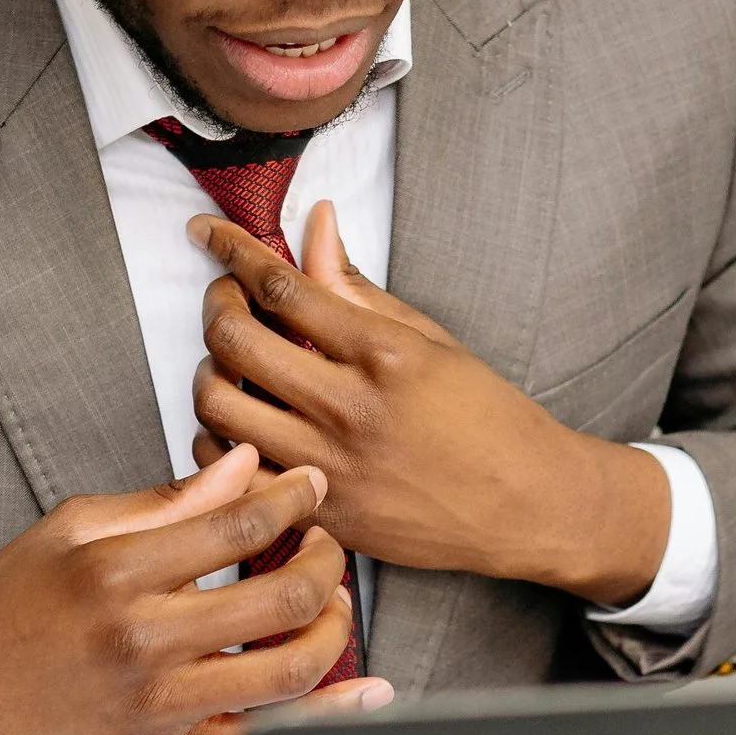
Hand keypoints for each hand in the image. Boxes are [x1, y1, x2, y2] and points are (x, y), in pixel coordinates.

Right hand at [0, 443, 392, 734]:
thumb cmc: (9, 608)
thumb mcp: (73, 527)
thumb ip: (168, 500)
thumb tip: (244, 467)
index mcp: (115, 573)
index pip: (237, 524)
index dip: (292, 498)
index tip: (308, 486)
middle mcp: (140, 642)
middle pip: (280, 595)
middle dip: (326, 558)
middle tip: (326, 542)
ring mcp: (158, 704)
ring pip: (290, 670)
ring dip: (333, 628)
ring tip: (331, 601)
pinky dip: (327, 714)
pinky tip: (365, 692)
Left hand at [189, 201, 672, 603]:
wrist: (527, 505)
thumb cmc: (487, 417)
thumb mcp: (430, 339)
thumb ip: (357, 287)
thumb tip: (315, 222)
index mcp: (385, 353)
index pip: (282, 285)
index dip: (232, 251)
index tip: (207, 233)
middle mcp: (352, 408)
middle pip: (235, 341)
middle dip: (216, 306)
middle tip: (225, 299)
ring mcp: (333, 466)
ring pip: (220, 407)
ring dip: (209, 373)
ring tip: (228, 365)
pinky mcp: (324, 512)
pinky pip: (235, 473)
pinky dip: (219, 441)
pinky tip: (239, 425)